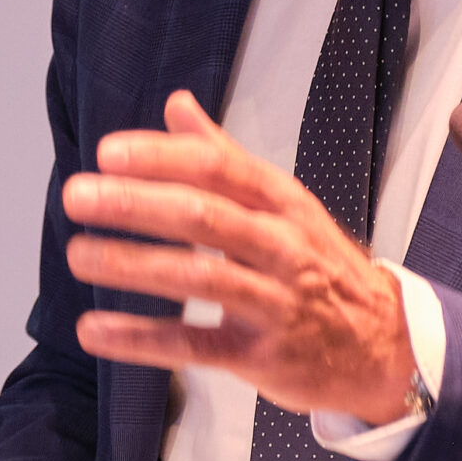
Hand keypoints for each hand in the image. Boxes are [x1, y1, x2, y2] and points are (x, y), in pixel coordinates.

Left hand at [63, 90, 416, 422]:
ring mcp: (275, 303)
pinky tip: (92, 329)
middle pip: (205, 217)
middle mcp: (282, 246)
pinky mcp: (262, 357)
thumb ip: (223, 155)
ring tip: (78, 254)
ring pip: (200, 278)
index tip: (107, 153)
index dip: (162, 157)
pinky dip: (141, 338)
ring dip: (132, 265)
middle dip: (136, 204)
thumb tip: (176, 103)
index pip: (219, 169)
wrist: (383, 343)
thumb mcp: (282, 203)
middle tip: (78, 196)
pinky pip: (196, 345)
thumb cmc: (318, 265)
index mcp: (281, 202)